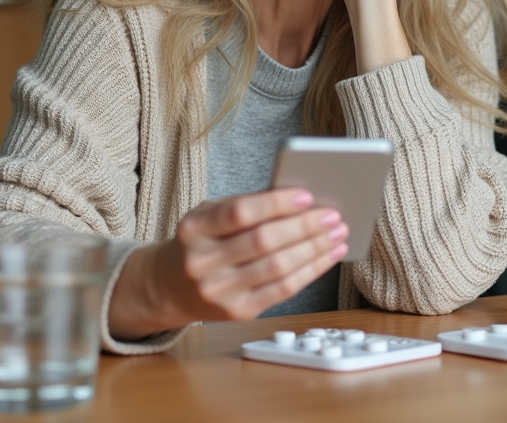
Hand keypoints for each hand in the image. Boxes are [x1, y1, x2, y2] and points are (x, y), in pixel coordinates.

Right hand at [107, 189, 348, 339]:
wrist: (169, 287)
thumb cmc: (200, 242)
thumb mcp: (208, 217)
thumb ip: (246, 207)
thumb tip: (300, 199)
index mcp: (194, 229)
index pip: (240, 213)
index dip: (276, 204)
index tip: (306, 195)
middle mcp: (203, 262)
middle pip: (264, 242)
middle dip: (305, 227)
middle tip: (332, 215)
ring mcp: (220, 291)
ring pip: (278, 268)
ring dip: (315, 249)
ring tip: (337, 234)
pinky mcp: (238, 312)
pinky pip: (283, 290)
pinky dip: (310, 271)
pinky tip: (327, 256)